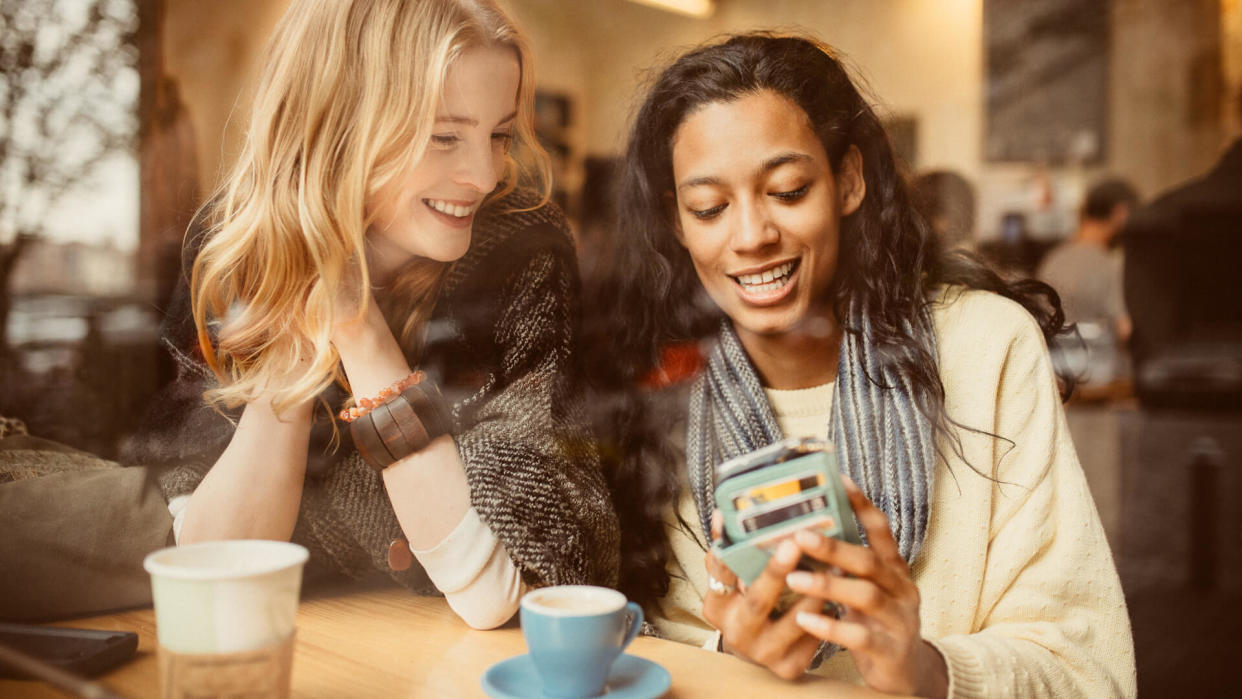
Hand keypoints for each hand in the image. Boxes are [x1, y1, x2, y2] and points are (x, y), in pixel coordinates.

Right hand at [701, 511, 822, 679]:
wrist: (759, 650)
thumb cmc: (748, 604)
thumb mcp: (732, 583)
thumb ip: (729, 552)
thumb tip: (724, 513)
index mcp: (717, 608)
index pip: (720, 576)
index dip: (728, 552)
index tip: (735, 523)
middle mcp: (737, 633)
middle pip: (757, 600)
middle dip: (776, 572)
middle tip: (794, 543)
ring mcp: (764, 653)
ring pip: (796, 618)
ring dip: (818, 589)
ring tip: (836, 562)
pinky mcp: (790, 666)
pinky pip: (814, 634)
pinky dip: (829, 611)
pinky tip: (843, 591)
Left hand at [785, 476, 947, 697]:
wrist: (909, 674)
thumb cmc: (876, 623)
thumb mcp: (867, 590)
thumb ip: (846, 567)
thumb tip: (803, 533)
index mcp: (894, 570)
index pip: (881, 531)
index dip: (862, 505)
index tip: (839, 480)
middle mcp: (902, 590)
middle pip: (870, 562)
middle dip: (834, 547)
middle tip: (799, 536)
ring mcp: (899, 621)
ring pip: (865, 596)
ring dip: (827, 585)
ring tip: (793, 577)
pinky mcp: (890, 651)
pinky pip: (860, 636)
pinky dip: (830, 626)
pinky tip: (804, 619)